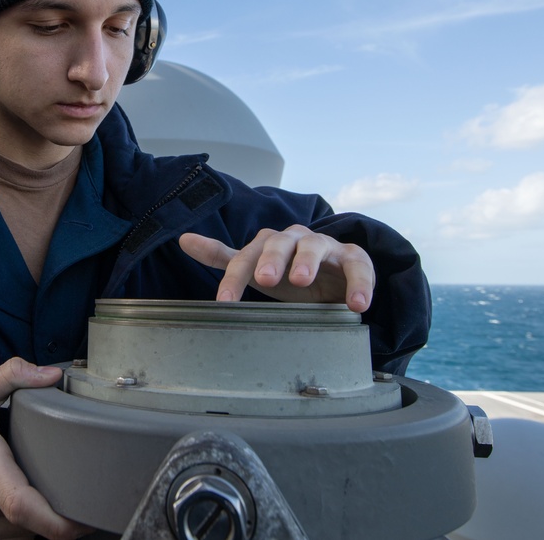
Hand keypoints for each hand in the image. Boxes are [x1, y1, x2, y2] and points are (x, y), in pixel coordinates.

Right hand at [0, 357, 90, 539]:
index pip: (20, 503)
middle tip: (62, 491)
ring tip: (26, 491)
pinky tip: (10, 507)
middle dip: (49, 510)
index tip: (82, 521)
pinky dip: (16, 530)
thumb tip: (52, 373)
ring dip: (32, 520)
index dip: (57, 521)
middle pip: (27, 521)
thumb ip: (12, 376)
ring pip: (19, 535)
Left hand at [179, 226, 373, 311]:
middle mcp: (296, 239)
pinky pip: (358, 266)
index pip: (247, 256)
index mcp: (270, 242)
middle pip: (281, 242)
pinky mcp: (354, 258)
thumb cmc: (288, 273)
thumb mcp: (255, 267)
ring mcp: (326, 246)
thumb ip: (223, 256)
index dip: (234, 277)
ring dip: (308, 262)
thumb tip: (183, 239)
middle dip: (272, 259)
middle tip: (266, 279)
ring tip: (302, 280)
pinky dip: (359, 284)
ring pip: (316, 246)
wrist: (333, 279)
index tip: (224, 302)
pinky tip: (357, 304)